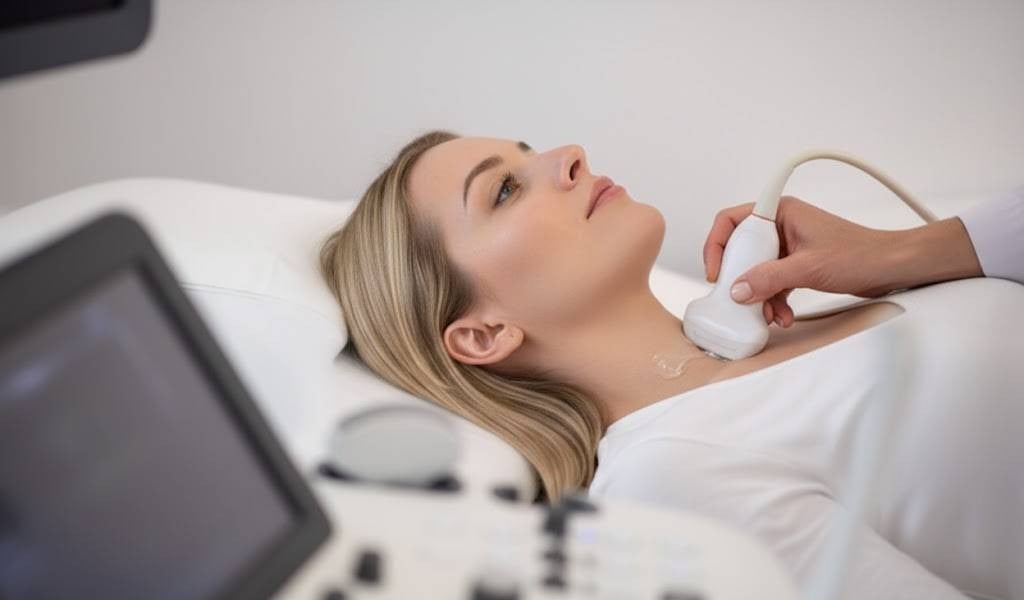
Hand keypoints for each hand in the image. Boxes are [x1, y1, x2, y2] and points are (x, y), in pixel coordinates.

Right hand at [702, 196, 896, 327]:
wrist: (892, 268)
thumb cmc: (861, 255)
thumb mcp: (808, 268)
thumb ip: (769, 279)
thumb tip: (737, 291)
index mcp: (780, 212)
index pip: (732, 221)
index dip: (717, 246)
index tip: (717, 273)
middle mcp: (781, 226)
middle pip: (741, 250)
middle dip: (740, 279)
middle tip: (739, 299)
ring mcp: (789, 246)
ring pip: (756, 270)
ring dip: (758, 295)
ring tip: (767, 315)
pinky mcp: (796, 264)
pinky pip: (772, 281)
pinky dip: (773, 299)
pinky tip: (782, 315)